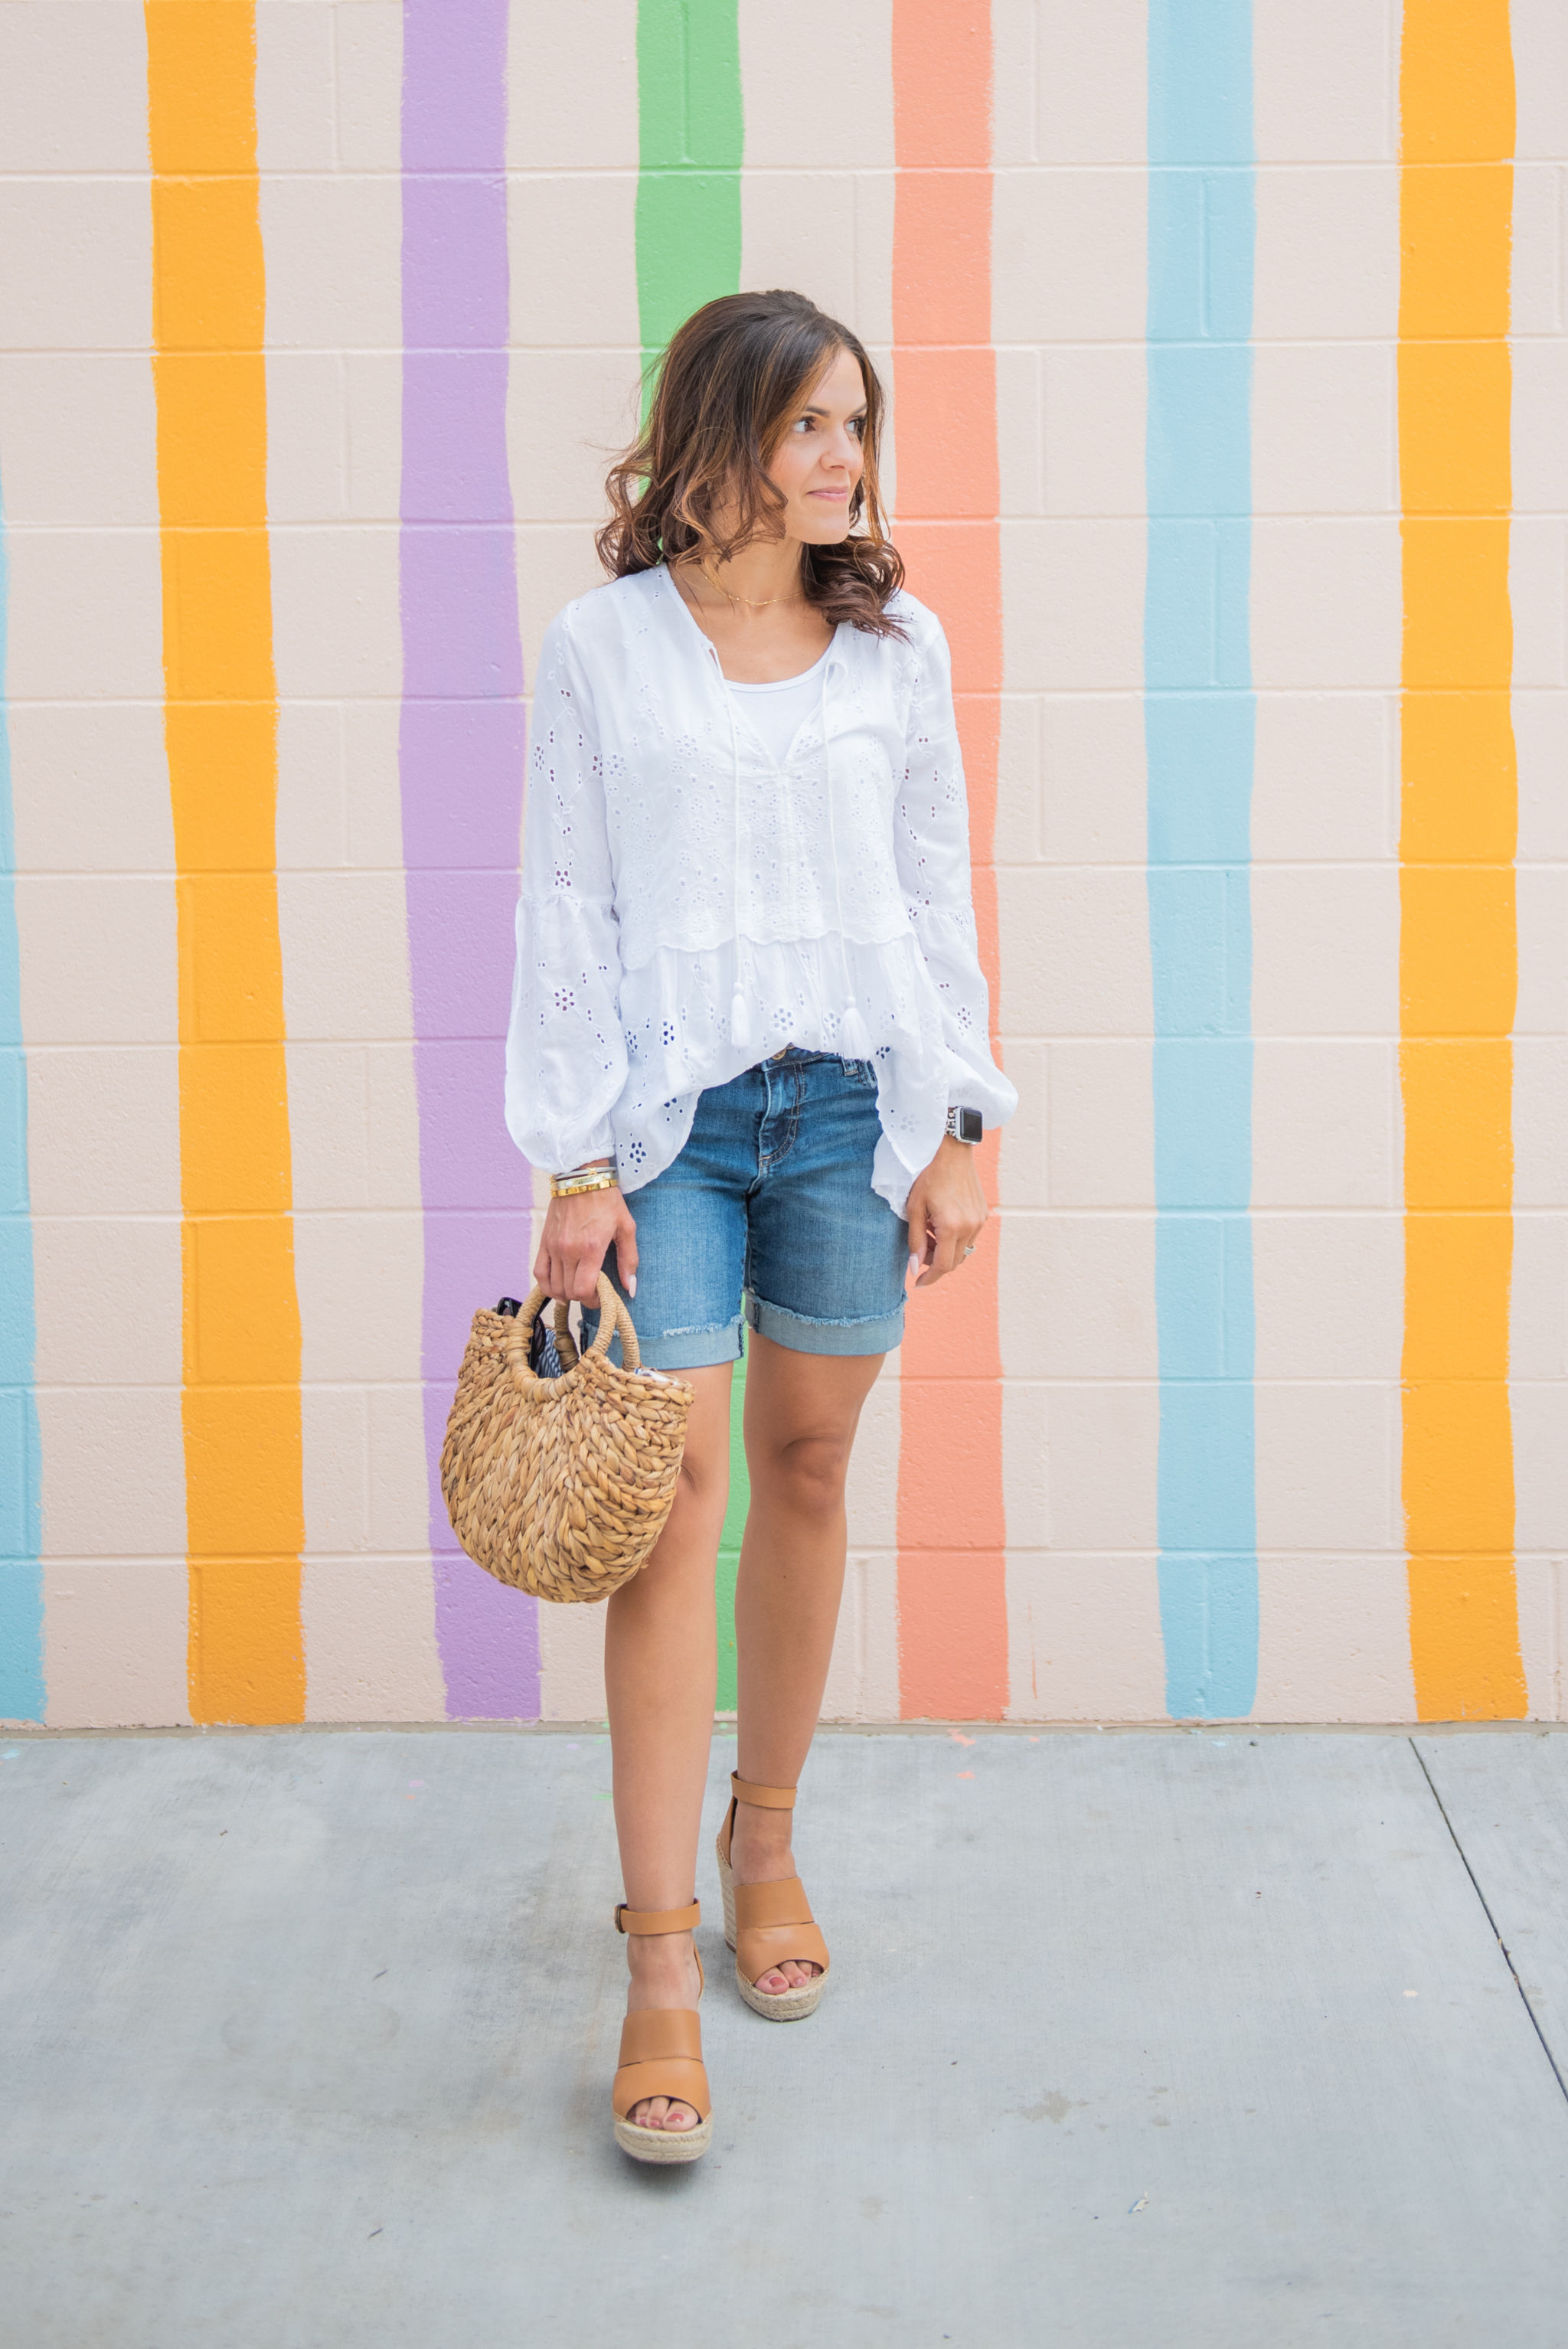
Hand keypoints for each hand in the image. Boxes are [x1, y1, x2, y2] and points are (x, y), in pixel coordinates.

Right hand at [534, 1183, 638, 1304]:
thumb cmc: (606, 1200)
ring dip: (565, 1294)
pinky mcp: (544, 1241)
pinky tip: (557, 1287)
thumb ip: (629, 1260)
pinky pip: (539, 1272)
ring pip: (552, 1286)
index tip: (601, 1298)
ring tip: (577, 1289)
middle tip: (593, 1293)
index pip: (583, 1290)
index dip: (592, 1301)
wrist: (581, 1176)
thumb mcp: (626, 1227)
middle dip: (582, 1298)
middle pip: (568, 1291)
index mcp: (590, 1248)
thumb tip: (630, 1288)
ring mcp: (553, 1246)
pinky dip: (546, 1285)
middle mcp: (568, 1250)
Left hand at [903, 1134, 986, 1288]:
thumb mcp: (914, 1208)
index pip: (943, 1266)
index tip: (918, 1283)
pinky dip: (954, 1240)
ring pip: (963, 1251)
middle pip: (955, 1262)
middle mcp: (970, 1226)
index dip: (929, 1278)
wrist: (951, 1152)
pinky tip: (941, 1224)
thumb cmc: (928, 1177)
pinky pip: (969, 1238)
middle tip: (919, 1253)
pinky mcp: (983, 1215)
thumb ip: (915, 1240)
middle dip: (935, 1264)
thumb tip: (914, 1268)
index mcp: (951, 1226)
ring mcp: (979, 1221)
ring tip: (929, 1232)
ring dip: (945, 1251)